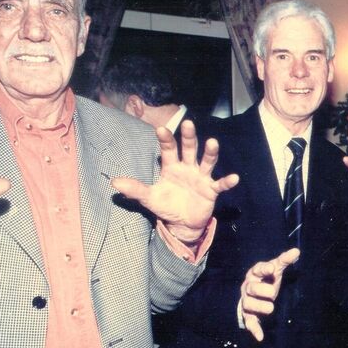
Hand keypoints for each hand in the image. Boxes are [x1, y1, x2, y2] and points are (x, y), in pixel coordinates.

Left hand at [111, 120, 238, 242]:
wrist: (182, 223)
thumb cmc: (166, 205)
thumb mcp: (149, 198)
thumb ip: (134, 189)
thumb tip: (113, 182)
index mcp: (171, 167)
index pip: (168, 149)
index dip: (166, 139)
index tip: (160, 129)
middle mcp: (188, 168)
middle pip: (189, 149)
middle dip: (189, 137)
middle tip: (188, 123)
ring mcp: (201, 178)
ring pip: (206, 162)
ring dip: (210, 153)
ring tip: (212, 143)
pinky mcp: (211, 190)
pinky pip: (220, 185)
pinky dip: (227, 182)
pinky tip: (234, 178)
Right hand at [240, 248, 299, 340]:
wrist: (253, 295)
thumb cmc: (266, 280)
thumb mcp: (275, 270)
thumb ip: (284, 261)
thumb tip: (297, 251)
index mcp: (255, 273)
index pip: (258, 269)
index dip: (264, 268)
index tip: (272, 268)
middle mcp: (248, 287)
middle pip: (251, 288)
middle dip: (262, 290)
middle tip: (272, 293)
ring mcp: (247, 302)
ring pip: (249, 304)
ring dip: (259, 307)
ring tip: (271, 309)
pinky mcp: (248, 315)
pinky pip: (249, 322)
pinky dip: (254, 329)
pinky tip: (260, 337)